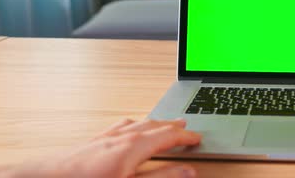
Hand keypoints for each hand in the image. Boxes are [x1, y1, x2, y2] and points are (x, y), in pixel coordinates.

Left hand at [0, 118, 200, 177]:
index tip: (198, 139)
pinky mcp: (95, 140)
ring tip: (167, 123)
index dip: (187, 138)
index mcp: (135, 146)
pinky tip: (133, 125)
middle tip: (189, 129)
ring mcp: (108, 136)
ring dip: (158, 123)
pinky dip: (137, 123)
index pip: (169, 137)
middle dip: (175, 127)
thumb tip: (188, 171)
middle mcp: (123, 136)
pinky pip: (123, 125)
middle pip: (157, 126)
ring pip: (140, 123)